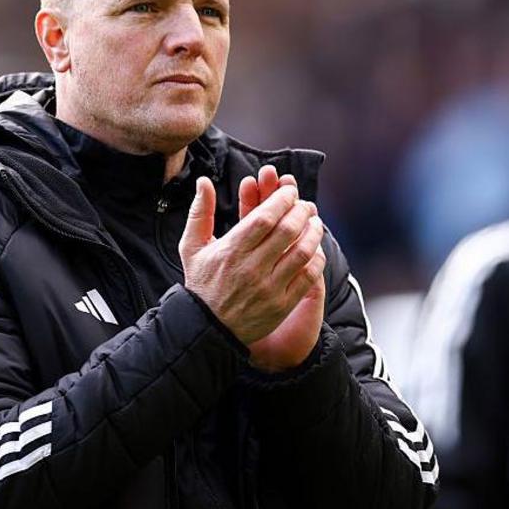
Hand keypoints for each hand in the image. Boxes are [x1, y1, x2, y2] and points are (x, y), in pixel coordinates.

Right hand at [178, 167, 325, 352]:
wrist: (207, 327)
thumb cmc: (202, 283)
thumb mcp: (192, 246)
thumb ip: (200, 212)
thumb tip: (203, 181)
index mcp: (230, 251)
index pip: (264, 217)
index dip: (281, 200)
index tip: (289, 192)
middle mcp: (250, 268)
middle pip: (287, 231)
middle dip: (301, 211)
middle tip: (306, 205)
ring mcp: (268, 288)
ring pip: (301, 252)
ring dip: (313, 232)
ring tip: (314, 222)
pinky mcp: (281, 305)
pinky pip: (308, 277)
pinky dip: (316, 259)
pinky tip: (315, 249)